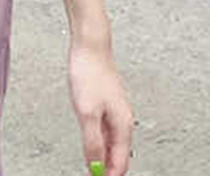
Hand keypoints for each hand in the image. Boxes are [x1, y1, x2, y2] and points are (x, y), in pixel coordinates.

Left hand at [68, 38, 134, 175]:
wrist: (90, 46)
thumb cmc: (90, 73)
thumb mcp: (86, 112)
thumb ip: (92, 142)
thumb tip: (95, 167)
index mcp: (123, 125)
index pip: (120, 164)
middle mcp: (123, 120)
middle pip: (118, 155)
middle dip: (106, 169)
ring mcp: (116, 110)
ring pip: (112, 142)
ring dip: (103, 156)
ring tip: (91, 166)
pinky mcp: (107, 102)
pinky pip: (106, 129)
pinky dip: (100, 140)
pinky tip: (92, 141)